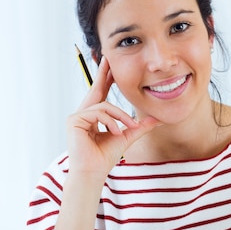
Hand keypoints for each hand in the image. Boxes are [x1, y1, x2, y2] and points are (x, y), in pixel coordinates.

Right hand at [66, 57, 159, 173]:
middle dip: (104, 74)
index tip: (111, 65)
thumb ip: (140, 127)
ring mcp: (76, 116)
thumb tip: (157, 120)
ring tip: (127, 129)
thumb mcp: (127, 137)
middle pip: (96, 89)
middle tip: (108, 57)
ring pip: (103, 105)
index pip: (102, 93)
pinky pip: (97, 112)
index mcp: (94, 115)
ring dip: (120, 116)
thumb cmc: (105, 157)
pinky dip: (111, 122)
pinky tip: (116, 133)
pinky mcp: (73, 120)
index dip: (107, 78)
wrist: (93, 172)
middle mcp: (83, 113)